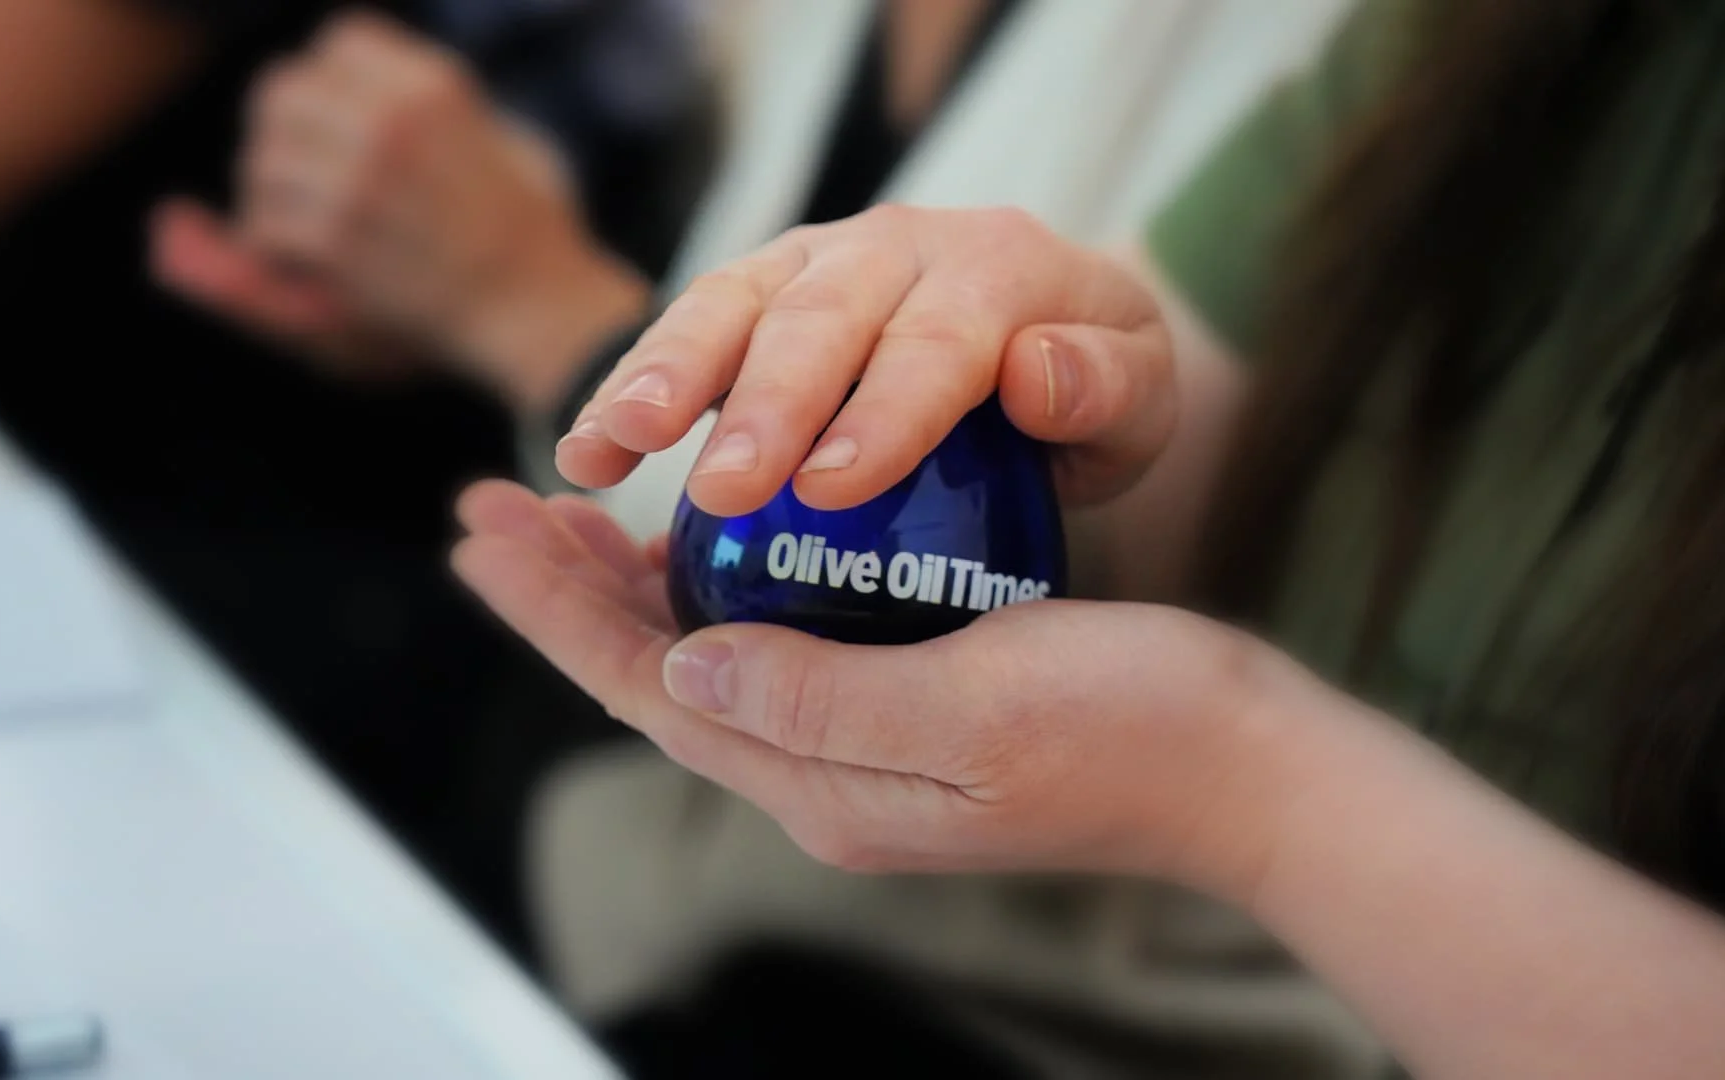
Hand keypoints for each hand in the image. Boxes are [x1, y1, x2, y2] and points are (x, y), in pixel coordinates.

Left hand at [152, 11, 647, 409]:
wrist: (540, 312)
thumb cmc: (522, 242)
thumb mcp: (495, 152)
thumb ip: (407, 123)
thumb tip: (265, 131)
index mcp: (436, 86)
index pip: (339, 45)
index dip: (335, 92)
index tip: (361, 138)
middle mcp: (394, 117)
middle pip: (282, 94)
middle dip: (288, 141)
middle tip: (322, 190)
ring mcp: (362, 174)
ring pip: (263, 160)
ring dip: (279, 203)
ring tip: (330, 238)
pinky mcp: (339, 236)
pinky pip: (264, 226)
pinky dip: (280, 255)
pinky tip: (327, 272)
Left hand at [453, 480, 1310, 898]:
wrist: (1244, 766)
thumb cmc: (1130, 728)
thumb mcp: (972, 708)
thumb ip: (818, 697)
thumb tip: (681, 673)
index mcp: (824, 785)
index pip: (644, 691)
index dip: (555, 607)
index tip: (483, 525)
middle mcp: (825, 778)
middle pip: (654, 680)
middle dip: (566, 593)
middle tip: (491, 507)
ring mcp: (864, 752)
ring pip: (705, 665)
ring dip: (628, 593)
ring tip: (568, 520)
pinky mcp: (906, 713)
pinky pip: (771, 654)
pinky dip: (716, 596)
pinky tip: (704, 555)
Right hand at [558, 205, 1175, 516]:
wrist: (1048, 329)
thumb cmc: (1088, 386)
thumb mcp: (1140, 398)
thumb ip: (1110, 388)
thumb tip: (1037, 371)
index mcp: (1000, 270)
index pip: (939, 341)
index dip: (883, 411)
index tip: (830, 487)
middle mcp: (899, 247)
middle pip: (822, 316)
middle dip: (766, 402)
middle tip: (722, 486)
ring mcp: (819, 259)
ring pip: (734, 303)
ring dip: (667, 376)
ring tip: (609, 447)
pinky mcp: (762, 286)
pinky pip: (690, 324)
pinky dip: (632, 382)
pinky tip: (584, 450)